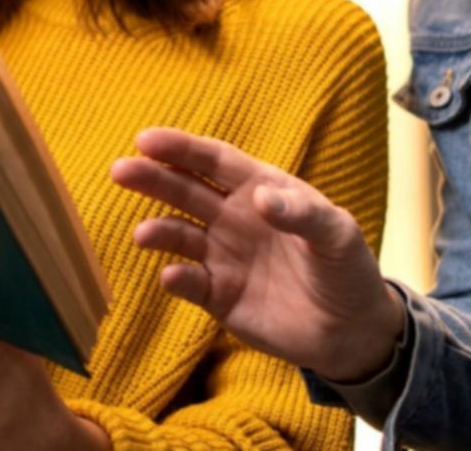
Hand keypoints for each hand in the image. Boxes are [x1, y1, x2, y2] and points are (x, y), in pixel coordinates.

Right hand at [110, 128, 403, 381]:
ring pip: (180, 235)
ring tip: (143, 235)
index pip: (215, 161)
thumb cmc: (346, 269)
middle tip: (120, 169)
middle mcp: (234, 218)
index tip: (147, 140)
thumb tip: (261, 198)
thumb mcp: (338, 234)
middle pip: (186, 191)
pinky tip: (172, 277)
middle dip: (153, 179)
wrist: (350, 331)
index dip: (182, 148)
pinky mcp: (218, 296)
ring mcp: (223, 256)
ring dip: (159, 231)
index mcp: (261, 189)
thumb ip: (302, 214)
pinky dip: (178, 279)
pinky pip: (190, 283)